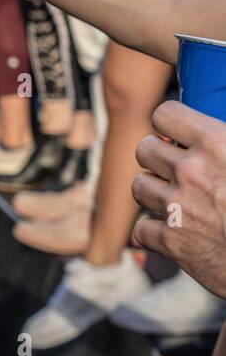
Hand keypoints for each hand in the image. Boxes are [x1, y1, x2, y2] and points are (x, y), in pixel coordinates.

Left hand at [131, 101, 225, 298]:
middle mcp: (191, 171)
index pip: (165, 114)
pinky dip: (156, 232)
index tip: (177, 136)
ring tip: (178, 201)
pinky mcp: (171, 241)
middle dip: (158, 158)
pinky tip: (177, 232)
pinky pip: (142, 228)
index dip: (169, 124)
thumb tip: (211, 133)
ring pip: (139, 186)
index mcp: (217, 144)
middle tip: (177, 170)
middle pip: (144, 149)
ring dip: (155, 193)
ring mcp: (177, 207)